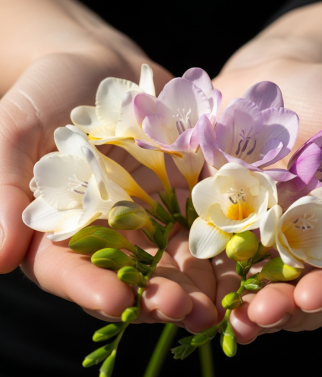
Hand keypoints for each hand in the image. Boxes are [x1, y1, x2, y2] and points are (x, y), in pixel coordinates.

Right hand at [0, 0, 217, 330]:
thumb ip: (4, 189)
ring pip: (174, 257)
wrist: (100, 66)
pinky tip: (242, 255)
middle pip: (132, 274)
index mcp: (62, 228)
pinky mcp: (183, 194)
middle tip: (183, 310)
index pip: (71, 270)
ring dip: (198, 280)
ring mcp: (151, 215)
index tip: (117, 302)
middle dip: (158, 294)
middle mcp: (110, 231)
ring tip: (220, 302)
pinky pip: (203, 218)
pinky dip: (222, 237)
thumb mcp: (16, 130)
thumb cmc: (47, 93)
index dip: (91, 287)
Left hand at [209, 0, 321, 341]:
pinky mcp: (216, 217)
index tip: (314, 294)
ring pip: (252, 280)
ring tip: (229, 318)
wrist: (272, 79)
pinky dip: (204, 270)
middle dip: (281, 305)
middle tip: (262, 316)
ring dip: (240, 301)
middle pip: (295, 287)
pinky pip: (210, 249)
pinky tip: (194, 287)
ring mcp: (253, 233)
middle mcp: (296, 240)